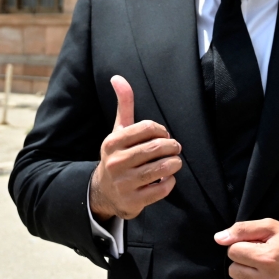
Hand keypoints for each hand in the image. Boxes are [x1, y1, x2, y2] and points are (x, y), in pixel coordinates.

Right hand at [89, 75, 182, 220]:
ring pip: (162, 168)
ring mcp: (124, 183)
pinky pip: (162, 188)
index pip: (147, 128)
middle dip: (172, 146)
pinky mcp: (134, 201)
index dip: (162, 130)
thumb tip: (118, 77)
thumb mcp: (118, 131)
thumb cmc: (118, 155)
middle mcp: (116, 162)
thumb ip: (123, 105)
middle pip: (157, 147)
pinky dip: (170, 182)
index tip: (164, 134)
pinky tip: (167, 178)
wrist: (104, 192)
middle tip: (174, 148)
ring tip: (174, 162)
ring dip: (174, 163)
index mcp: (112, 142)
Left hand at [215, 219, 278, 278]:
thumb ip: (243, 229)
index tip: (255, 246)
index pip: (233, 251)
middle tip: (260, 258)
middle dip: (243, 261)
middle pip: (233, 269)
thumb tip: (219, 238)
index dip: (242, 245)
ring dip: (245, 278)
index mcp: (267, 258)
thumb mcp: (273, 227)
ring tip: (262, 271)